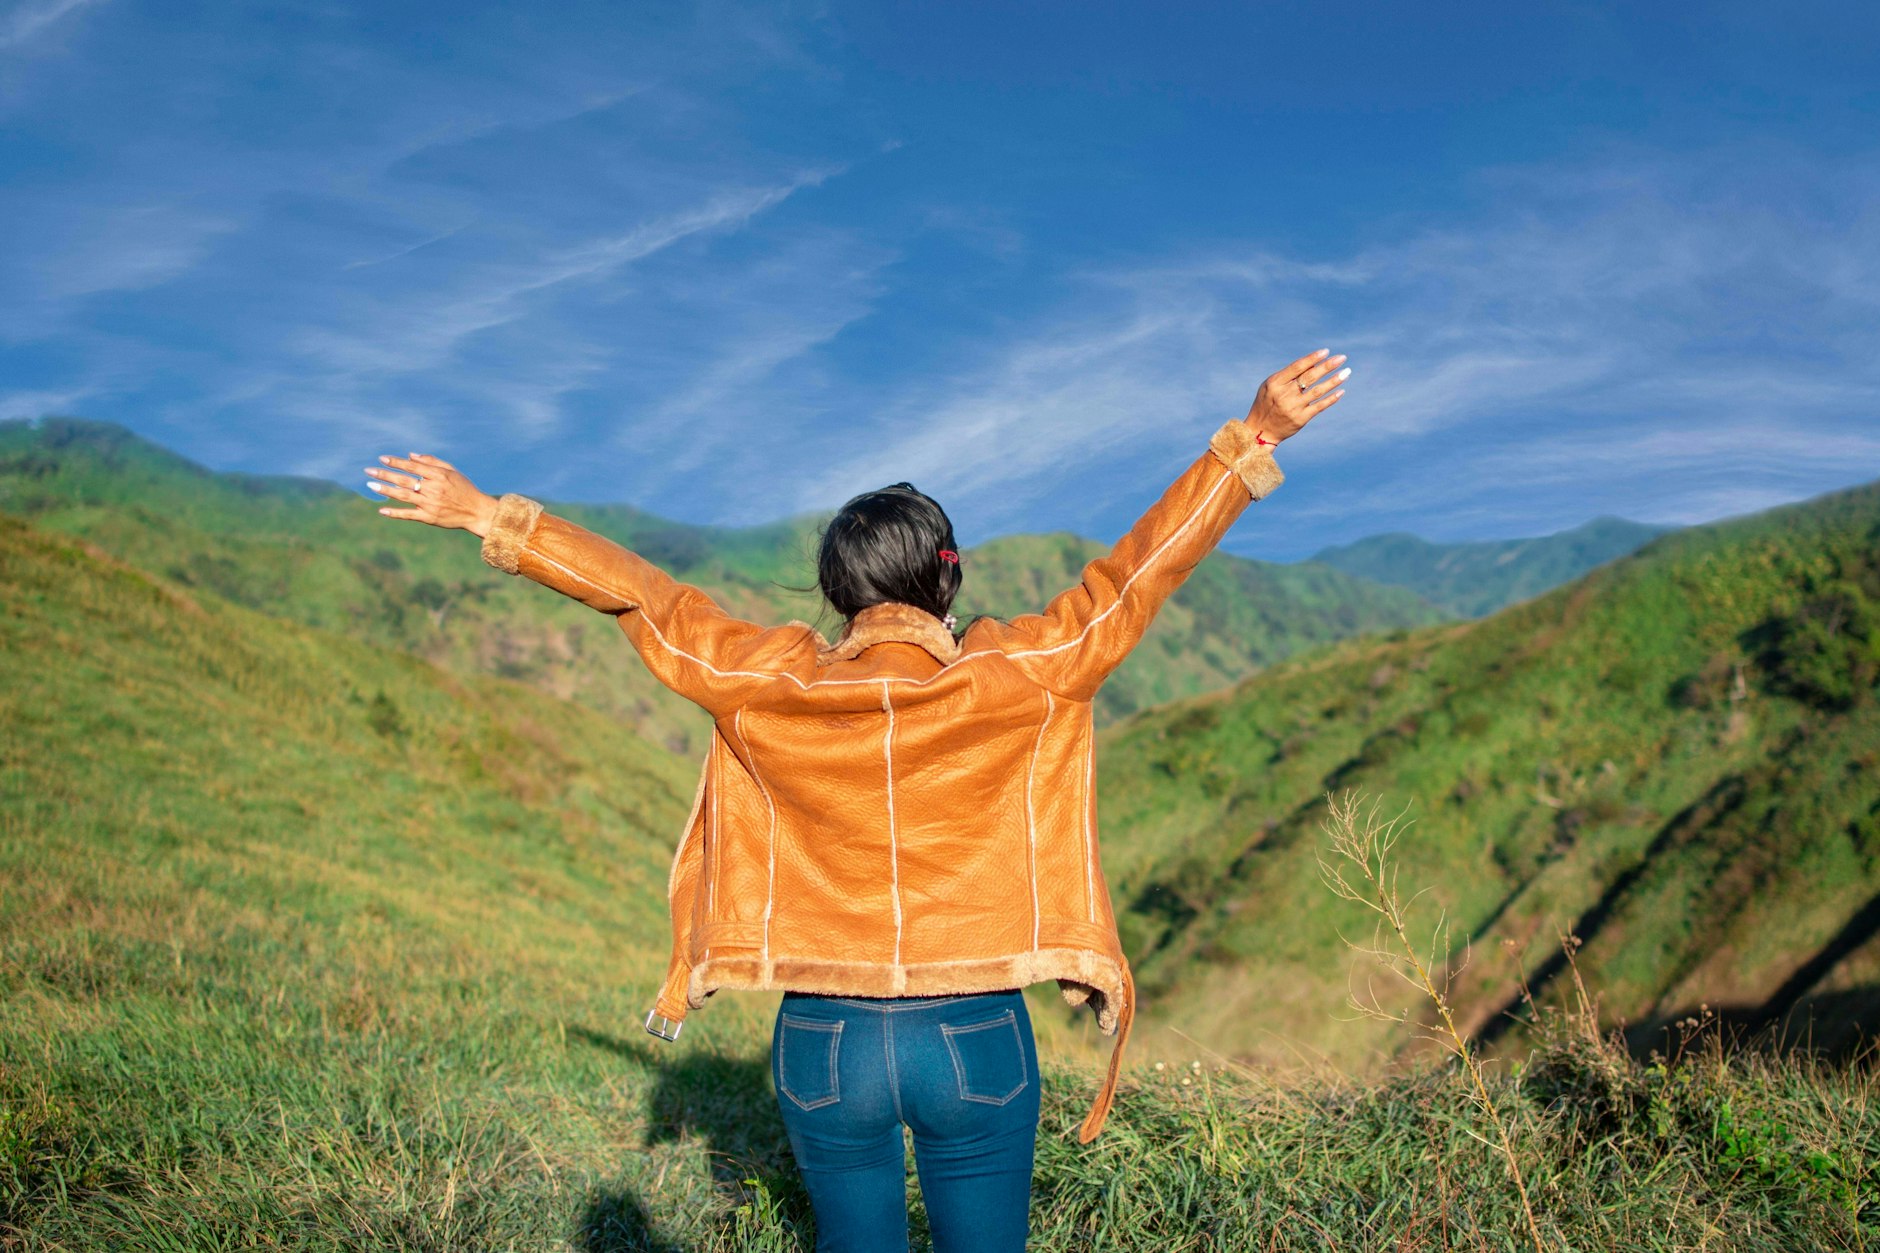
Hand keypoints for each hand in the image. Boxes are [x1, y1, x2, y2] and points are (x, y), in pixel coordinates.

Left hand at [365, 452, 498, 536]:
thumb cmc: (464, 489)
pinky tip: (382, 510)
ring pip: (403, 496)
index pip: (413, 466)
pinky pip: (409, 515)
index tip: (382, 458)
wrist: (477, 511)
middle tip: (368, 471)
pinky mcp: (429, 517)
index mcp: (439, 476)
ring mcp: (430, 504)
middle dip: (385, 474)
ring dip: (385, 490)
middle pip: (404, 480)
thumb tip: (410, 455)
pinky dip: (395, 513)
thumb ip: (432, 462)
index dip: (396, 462)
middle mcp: (433, 489)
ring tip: (370, 485)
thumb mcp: (452, 471)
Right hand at [1243, 349, 1348, 445]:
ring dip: (1334, 381)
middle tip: (1342, 358)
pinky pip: (1319, 406)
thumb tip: (1314, 363)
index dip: (1312, 358)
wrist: (1260, 430)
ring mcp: (1293, 407)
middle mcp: (1284, 394)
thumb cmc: (1267, 403)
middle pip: (1310, 377)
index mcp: (1275, 383)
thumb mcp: (1271, 386)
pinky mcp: (1301, 419)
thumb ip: (1289, 375)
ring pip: (1318, 391)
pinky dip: (1331, 399)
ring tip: (1346, 372)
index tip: (1326, 351)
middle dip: (1328, 366)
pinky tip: (1341, 391)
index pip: (1297, 367)